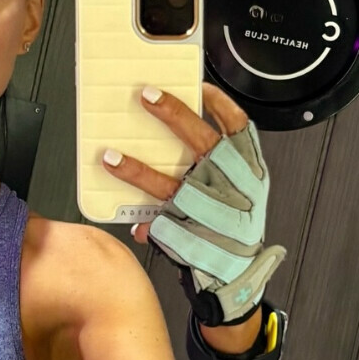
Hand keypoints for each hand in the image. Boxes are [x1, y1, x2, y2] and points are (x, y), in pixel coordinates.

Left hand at [100, 82, 245, 243]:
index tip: (198, 87)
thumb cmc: (237, 226)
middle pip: (199, 140)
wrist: (239, 272)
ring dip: (135, 170)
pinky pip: (156, 221)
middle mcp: (228, 186)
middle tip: (146, 96)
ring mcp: (205, 210)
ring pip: (165, 184)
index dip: (218, 102)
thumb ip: (224, 163)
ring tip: (110, 157)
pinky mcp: (185, 233)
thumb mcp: (244, 189)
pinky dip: (143, 223)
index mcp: (247, 170)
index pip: (237, 125)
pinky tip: (134, 223)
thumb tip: (183, 133)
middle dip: (173, 114)